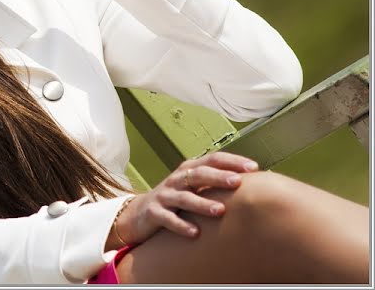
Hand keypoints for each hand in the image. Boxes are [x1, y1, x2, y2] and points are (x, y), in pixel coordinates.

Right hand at [111, 152, 259, 247]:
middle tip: (237, 182)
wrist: (139, 214)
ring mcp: (164, 196)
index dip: (231, 161)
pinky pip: (168, 219)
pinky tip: (195, 233)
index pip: (212, 159)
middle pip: (198, 174)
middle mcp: (176, 180)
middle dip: (218, 177)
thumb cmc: (175, 200)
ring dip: (202, 204)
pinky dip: (181, 225)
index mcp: (188, 170)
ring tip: (219, 211)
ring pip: (184, 198)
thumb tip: (254, 184)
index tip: (253, 167)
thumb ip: (215, 184)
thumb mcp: (192, 187)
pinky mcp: (154, 213)